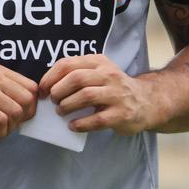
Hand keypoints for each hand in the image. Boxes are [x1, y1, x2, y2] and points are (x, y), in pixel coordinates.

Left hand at [38, 54, 154, 134]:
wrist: (146, 101)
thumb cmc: (112, 88)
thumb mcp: (97, 72)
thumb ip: (77, 73)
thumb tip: (47, 86)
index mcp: (98, 61)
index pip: (68, 64)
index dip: (50, 77)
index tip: (42, 89)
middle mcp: (108, 74)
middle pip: (76, 78)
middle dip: (59, 90)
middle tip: (52, 100)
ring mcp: (117, 94)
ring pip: (86, 96)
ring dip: (68, 105)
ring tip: (60, 111)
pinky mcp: (122, 114)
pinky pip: (97, 119)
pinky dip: (81, 123)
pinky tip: (72, 126)